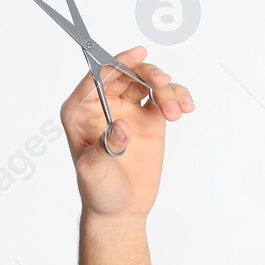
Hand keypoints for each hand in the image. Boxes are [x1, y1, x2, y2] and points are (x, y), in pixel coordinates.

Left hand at [60, 45, 192, 218]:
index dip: (116, 62)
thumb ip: (105, 147)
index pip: (96, 77)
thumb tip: (121, 126)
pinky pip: (163, 97)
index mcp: (80, 111)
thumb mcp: (93, 172)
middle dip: (146, 73)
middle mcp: (103, 105)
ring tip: (175, 111)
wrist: (121, 210)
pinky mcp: (149, 120)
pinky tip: (184, 108)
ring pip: (147, 82)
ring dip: (165, 89)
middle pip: (126, 73)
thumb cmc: (98, 191)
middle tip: (163, 83)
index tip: (137, 54)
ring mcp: (127, 110)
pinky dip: (176, 97)